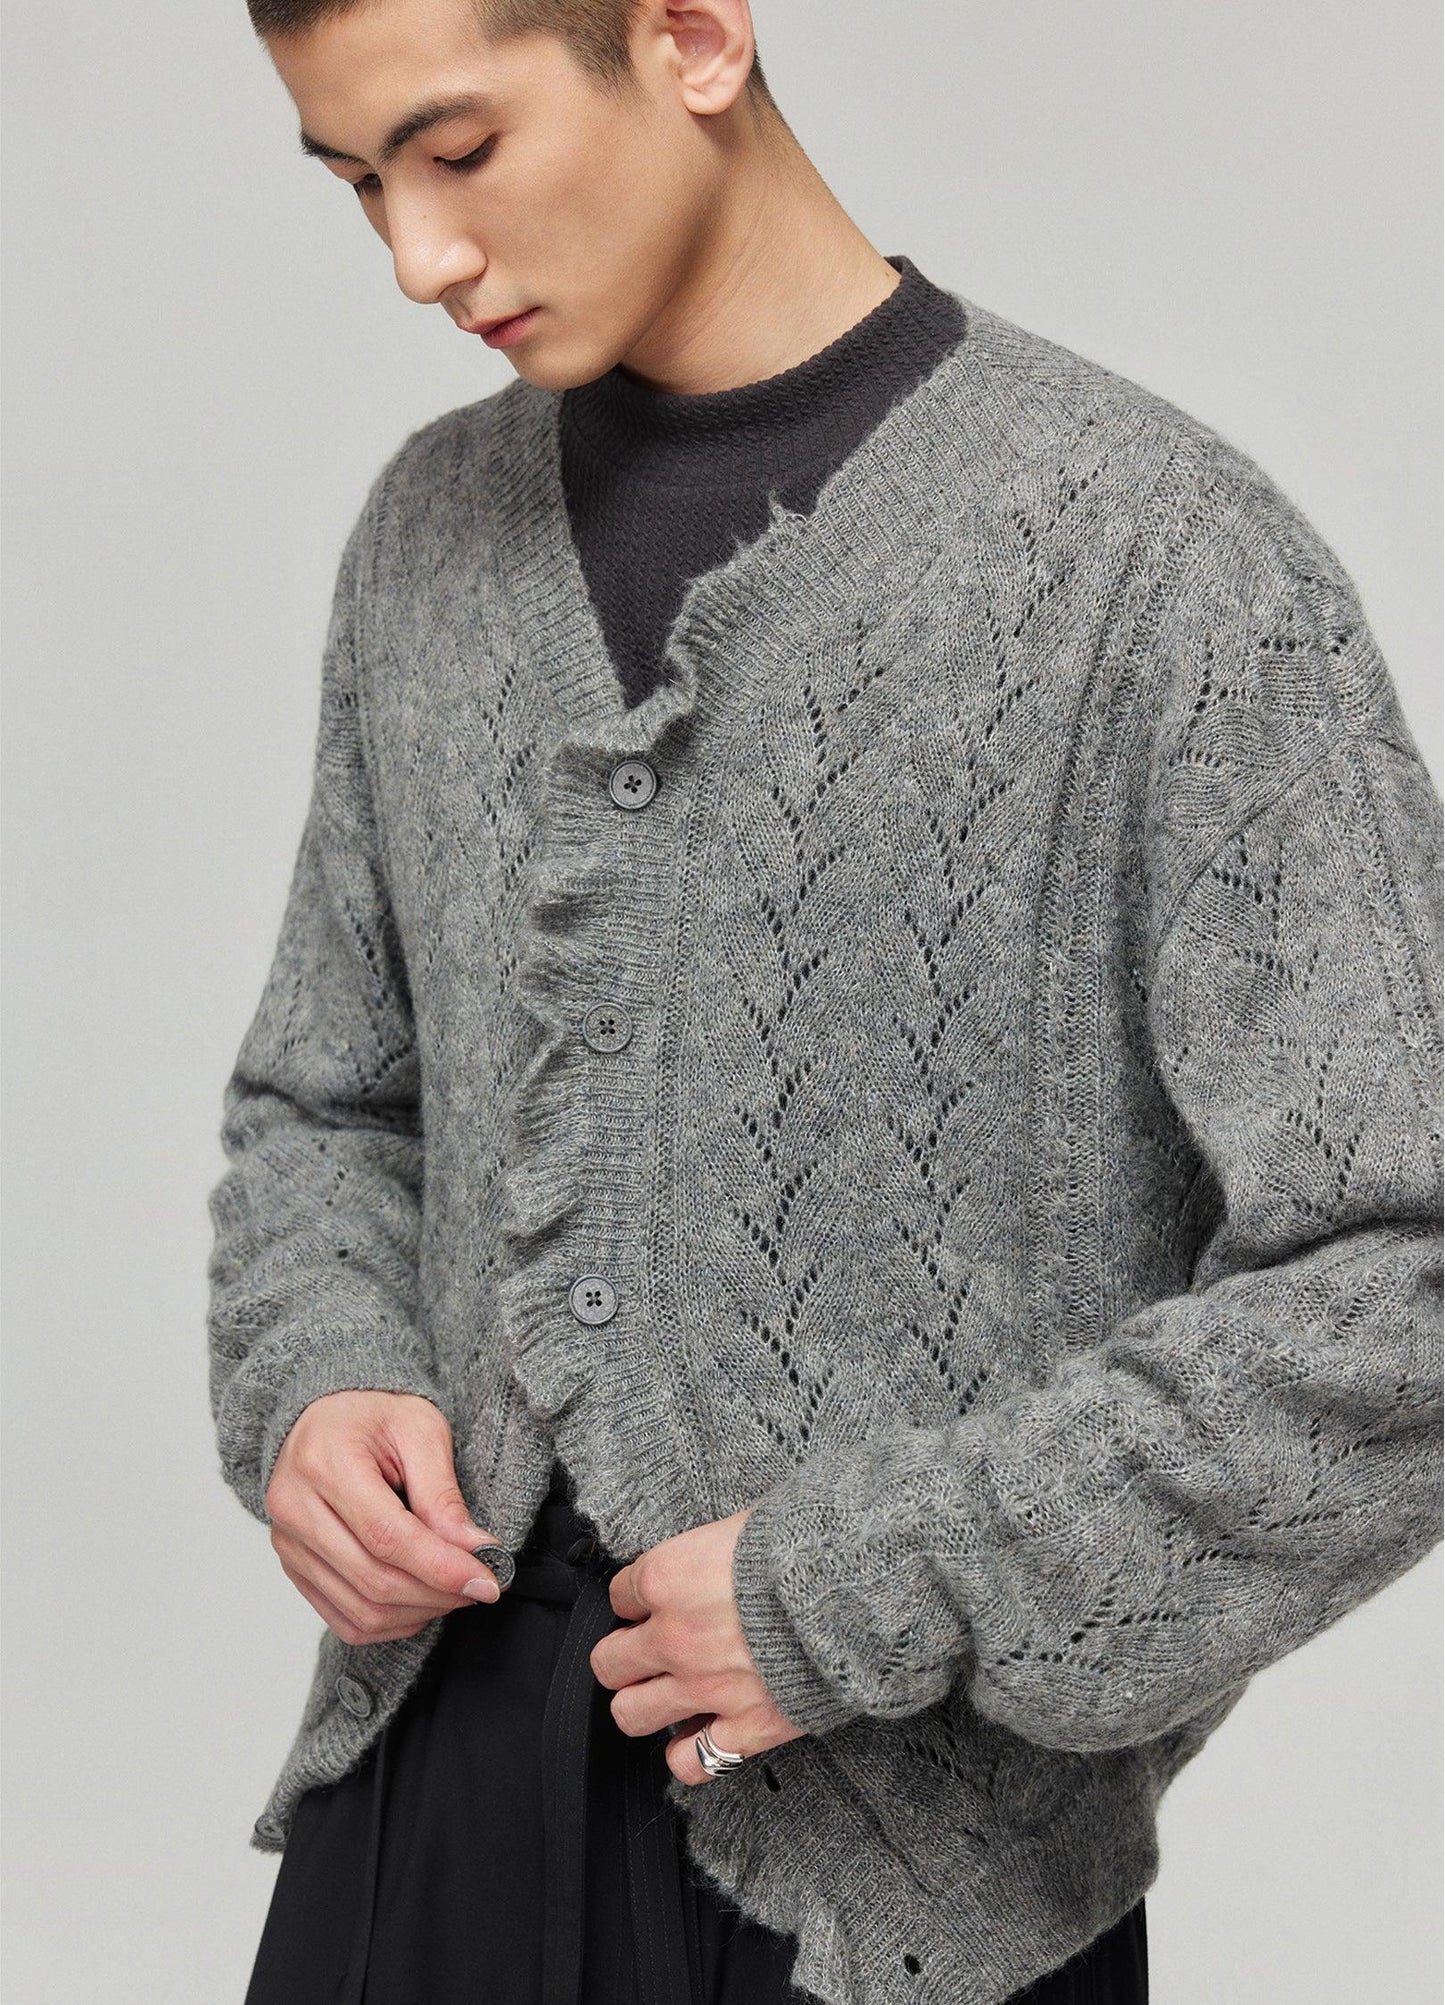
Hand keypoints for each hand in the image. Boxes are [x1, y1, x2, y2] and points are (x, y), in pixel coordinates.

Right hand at [265, 1390, 507, 1642]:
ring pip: (361, 1610)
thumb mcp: (420, 1429)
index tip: (487, 1580)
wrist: (325, 1415)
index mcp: (324, 1462)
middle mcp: (295, 1508)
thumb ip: (442, 1493)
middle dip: (437, 1593)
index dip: (441, 1567)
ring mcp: (288, 1544)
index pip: (387, 1537)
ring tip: (454, 1589)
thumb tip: (475, 1551)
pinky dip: (391, 1623)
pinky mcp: (294, 1568)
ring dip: (419, 1612)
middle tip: (479, 1584)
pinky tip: (420, 1601)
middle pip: (373, 1579)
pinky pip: (344, 1619)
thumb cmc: (372, 1414)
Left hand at [588, 1507, 808, 1784]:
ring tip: (664, 1697)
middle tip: (645, 1654)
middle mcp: (675, 1637)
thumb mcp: (743, 1525)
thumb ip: (711, 1552)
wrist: (856, 1590)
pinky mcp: (744, 1727)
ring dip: (644, 1706)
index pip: (620, 1595)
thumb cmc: (806, 1546)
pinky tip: (700, 1736)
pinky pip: (690, 1761)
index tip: (651, 1602)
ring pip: (632, 1714)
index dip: (636, 1599)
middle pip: (610, 1662)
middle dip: (623, 1657)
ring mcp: (705, 1687)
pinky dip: (690, 1754)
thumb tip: (712, 1558)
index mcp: (668, 1578)